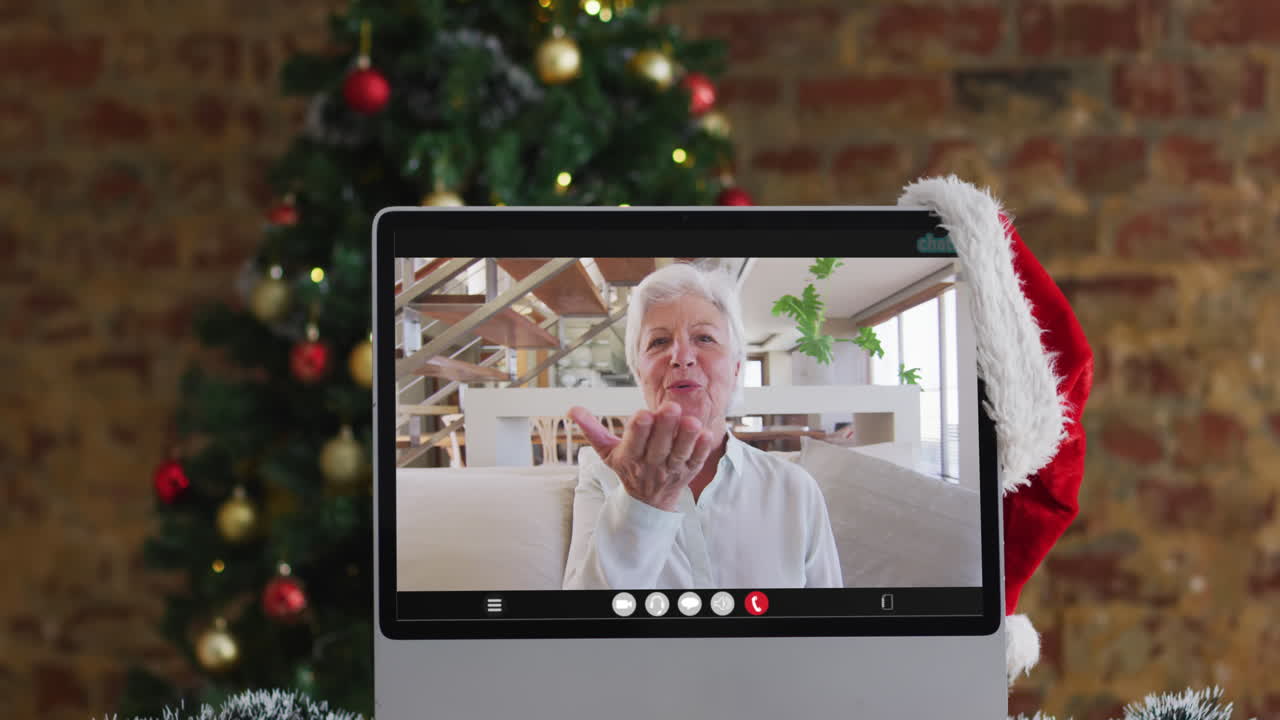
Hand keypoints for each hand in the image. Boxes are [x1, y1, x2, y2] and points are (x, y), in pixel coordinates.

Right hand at [568, 402, 717, 511]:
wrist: (648, 502)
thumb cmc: (627, 467)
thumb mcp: (607, 452)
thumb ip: (592, 430)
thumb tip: (571, 409)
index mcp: (629, 457)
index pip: (634, 442)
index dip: (639, 429)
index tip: (643, 414)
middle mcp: (650, 465)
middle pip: (658, 447)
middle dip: (665, 427)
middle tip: (671, 407)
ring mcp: (671, 470)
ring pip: (679, 454)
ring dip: (686, 437)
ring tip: (692, 421)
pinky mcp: (688, 472)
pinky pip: (696, 461)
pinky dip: (701, 449)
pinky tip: (705, 434)